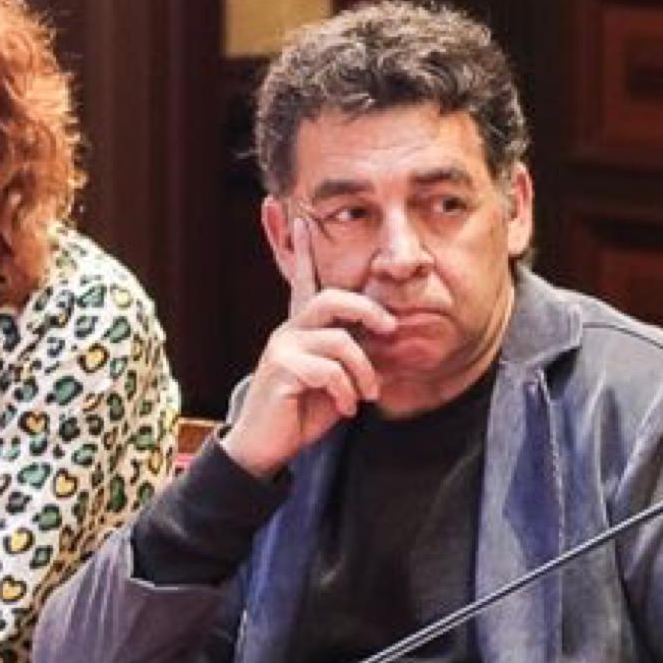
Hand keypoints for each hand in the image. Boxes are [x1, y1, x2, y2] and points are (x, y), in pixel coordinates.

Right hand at [221, 216, 396, 478]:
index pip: (303, 282)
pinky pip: (327, 370)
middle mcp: (290, 330)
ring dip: (363, 371)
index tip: (301, 217)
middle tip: (389, 329)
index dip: (302, 250)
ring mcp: (283, 348)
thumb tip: (395, 342)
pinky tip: (345, 408)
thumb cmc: (305, 410)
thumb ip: (359, 356)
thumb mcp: (341, 380)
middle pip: (333, 298)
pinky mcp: (281, 370)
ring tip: (366, 394)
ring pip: (339, 340)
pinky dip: (345, 391)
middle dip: (369, 310)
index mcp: (303, 327)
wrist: (268, 445)